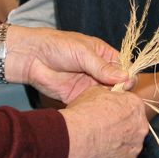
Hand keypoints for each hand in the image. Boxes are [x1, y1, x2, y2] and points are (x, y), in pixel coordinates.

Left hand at [5, 24, 131, 103]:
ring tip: (109, 105)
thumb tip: (125, 77)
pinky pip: (91, 106)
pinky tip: (96, 111)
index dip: (128, 76)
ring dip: (109, 103)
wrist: (31, 57)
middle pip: (118, 85)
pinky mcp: (78, 97)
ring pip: (107, 97)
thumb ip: (102, 67)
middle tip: (117, 96)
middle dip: (120, 92)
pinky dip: (95, 109)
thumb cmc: (57, 46)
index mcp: (104, 56)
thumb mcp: (82, 52)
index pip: (124, 67)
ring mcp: (89, 85)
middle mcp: (100, 72)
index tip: (127, 84)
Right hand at [60, 87, 149, 157]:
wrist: (77, 138)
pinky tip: (97, 156)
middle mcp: (140, 127)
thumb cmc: (84, 114)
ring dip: (117, 145)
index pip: (132, 106)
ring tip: (98, 145)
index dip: (118, 110)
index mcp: (135, 106)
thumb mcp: (94, 92)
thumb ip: (107, 96)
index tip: (109, 113)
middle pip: (133, 127)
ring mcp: (135, 148)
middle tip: (104, 130)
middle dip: (121, 129)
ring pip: (128, 146)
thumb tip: (106, 96)